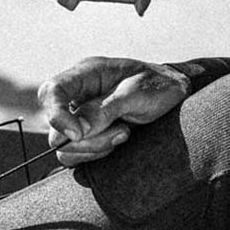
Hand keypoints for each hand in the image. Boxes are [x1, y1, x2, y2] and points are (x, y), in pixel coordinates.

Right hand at [37, 57, 191, 165]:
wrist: (178, 93)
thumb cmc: (160, 85)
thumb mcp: (137, 93)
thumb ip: (105, 109)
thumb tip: (76, 132)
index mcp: (86, 74)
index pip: (51, 92)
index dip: (56, 116)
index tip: (78, 134)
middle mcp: (78, 95)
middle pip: (55, 127)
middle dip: (88, 138)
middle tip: (123, 132)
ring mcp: (81, 116)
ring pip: (65, 146)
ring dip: (95, 147)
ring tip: (125, 133)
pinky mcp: (89, 134)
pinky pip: (77, 154)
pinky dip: (96, 154)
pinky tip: (119, 141)